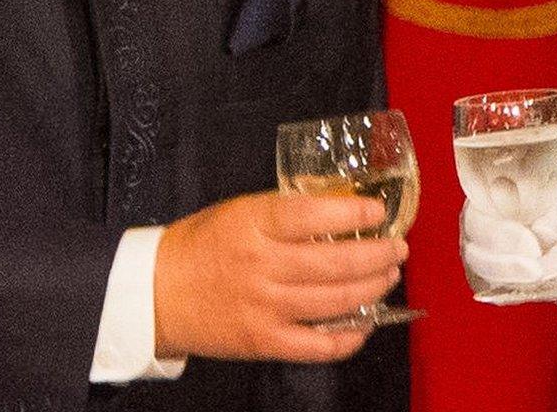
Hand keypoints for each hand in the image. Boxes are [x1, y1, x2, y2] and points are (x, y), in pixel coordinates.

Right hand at [153, 191, 407, 361]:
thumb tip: (343, 211)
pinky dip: (349, 337)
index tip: (378, 213)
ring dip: (373, 289)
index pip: (314, 215)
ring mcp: (264, 308)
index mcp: (254, 225)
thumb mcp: (241, 212)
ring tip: (388, 276)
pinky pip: (319, 346)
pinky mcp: (264, 342)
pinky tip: (366, 323)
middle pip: (336, 262)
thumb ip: (286, 213)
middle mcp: (261, 266)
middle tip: (398, 247)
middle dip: (379, 254)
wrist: (157, 294)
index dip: (354, 215)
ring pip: (336, 301)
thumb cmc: (202, 246)